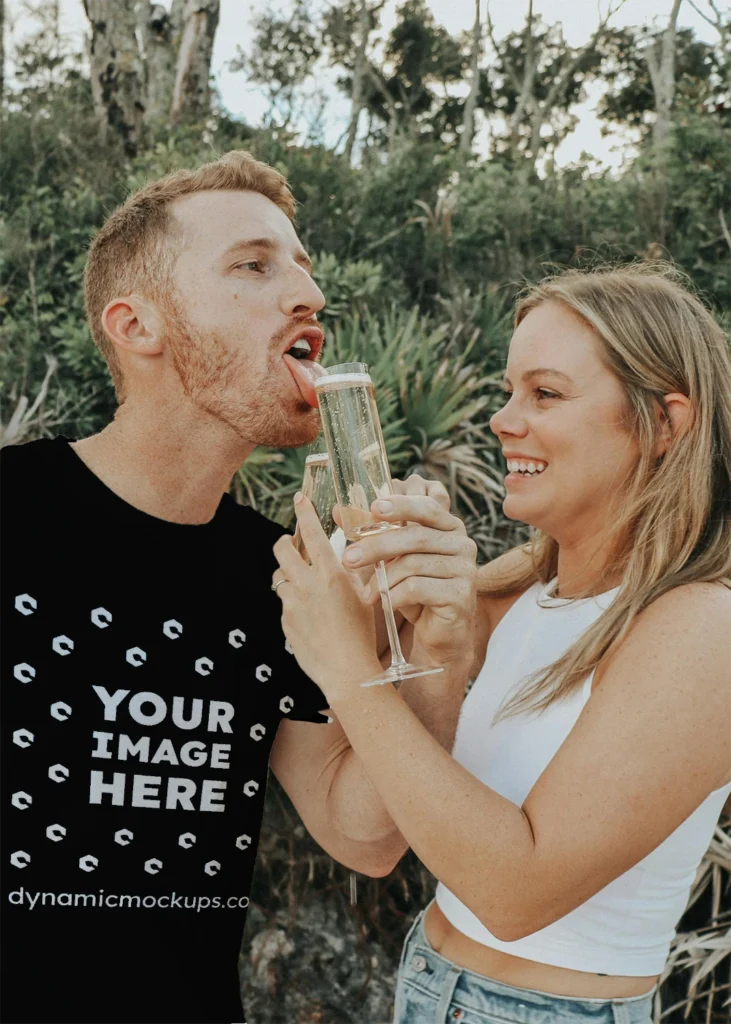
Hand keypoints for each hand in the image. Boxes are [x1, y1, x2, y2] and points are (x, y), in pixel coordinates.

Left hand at [272, 495, 382, 703]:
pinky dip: (293, 602)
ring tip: (304, 584)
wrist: (347, 672)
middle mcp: (307, 584)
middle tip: (292, 544)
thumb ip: (356, 571)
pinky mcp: (285, 621)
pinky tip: (310, 615)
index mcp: (331, 574)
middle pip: (282, 549)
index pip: (311, 532)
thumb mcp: (366, 595)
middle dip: (285, 542)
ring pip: (279, 576)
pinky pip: (284, 603)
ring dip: (288, 575)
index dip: (304, 512)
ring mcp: (292, 603)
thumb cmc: (362, 634)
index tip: (299, 499)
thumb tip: (352, 553)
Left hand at [340, 476, 477, 667]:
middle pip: (415, 537)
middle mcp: (463, 544)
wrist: (438, 632)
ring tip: (367, 593)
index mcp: (449, 527)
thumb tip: (337, 511)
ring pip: (413, 564)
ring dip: (383, 579)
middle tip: (349, 558)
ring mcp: (466, 569)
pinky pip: (418, 588)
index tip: (374, 508)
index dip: (400, 505)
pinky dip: (394, 596)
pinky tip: (384, 603)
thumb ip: (371, 533)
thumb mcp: (393, 558)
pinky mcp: (461, 595)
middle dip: (377, 546)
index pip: (426, 507)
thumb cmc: (415, 591)